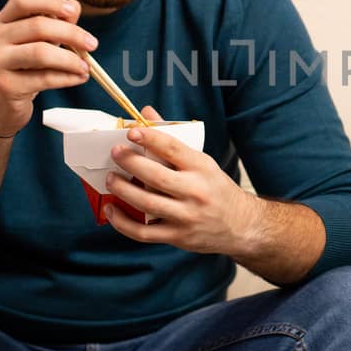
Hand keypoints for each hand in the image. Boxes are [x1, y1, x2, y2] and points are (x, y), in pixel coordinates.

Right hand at [0, 0, 97, 135]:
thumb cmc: (20, 69)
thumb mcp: (35, 43)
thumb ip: (54, 23)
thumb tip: (75, 5)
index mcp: (0, 22)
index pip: (23, 1)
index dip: (50, 2)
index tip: (72, 11)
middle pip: (38, 26)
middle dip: (71, 34)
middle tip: (92, 44)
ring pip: (41, 53)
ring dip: (71, 59)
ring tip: (86, 66)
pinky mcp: (5, 86)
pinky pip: (43, 78)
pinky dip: (67, 77)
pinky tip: (79, 78)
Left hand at [103, 106, 261, 256]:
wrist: (240, 225)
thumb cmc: (215, 189)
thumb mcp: (202, 162)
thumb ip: (172, 140)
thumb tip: (146, 114)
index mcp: (202, 168)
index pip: (173, 148)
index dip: (150, 138)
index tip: (131, 132)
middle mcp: (195, 191)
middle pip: (155, 176)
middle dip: (130, 162)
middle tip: (115, 153)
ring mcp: (186, 216)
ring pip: (146, 204)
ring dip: (122, 190)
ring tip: (110, 179)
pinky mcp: (177, 236)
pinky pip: (143, 233)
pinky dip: (123, 223)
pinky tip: (112, 210)